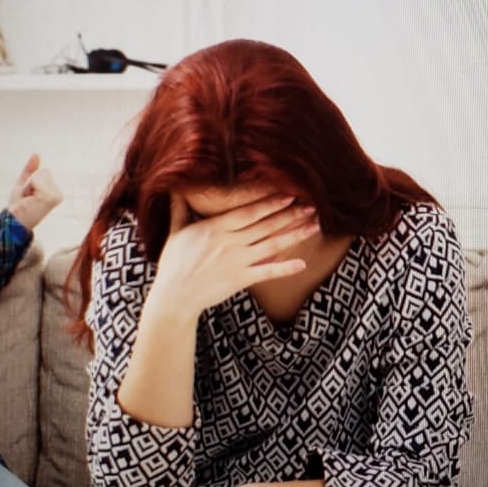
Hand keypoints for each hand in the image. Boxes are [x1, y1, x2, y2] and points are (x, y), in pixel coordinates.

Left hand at [7, 153, 61, 229]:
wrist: (14, 220)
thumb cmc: (18, 205)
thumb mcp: (24, 183)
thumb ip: (31, 170)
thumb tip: (36, 154)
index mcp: (55, 192)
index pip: (44, 171)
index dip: (31, 181)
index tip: (29, 195)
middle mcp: (58, 194)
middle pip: (44, 172)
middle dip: (30, 182)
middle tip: (27, 198)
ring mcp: (56, 196)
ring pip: (41, 175)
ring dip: (29, 186)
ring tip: (28, 199)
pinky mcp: (51, 198)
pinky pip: (37, 180)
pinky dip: (29, 187)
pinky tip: (29, 199)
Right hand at [144, 193, 318, 322]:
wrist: (175, 297)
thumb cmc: (173, 264)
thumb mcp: (176, 233)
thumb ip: (180, 210)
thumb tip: (175, 189)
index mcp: (215, 228)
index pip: (248, 212)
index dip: (270, 203)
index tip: (288, 194)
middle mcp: (230, 243)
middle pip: (266, 226)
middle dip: (290, 215)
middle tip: (312, 206)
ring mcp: (237, 262)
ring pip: (271, 245)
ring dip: (294, 235)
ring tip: (314, 226)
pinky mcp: (241, 279)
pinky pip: (267, 272)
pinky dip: (285, 268)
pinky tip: (302, 263)